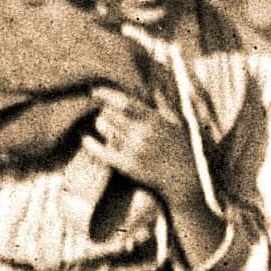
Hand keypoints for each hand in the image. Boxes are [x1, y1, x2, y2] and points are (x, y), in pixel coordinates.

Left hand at [88, 82, 217, 249]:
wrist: (185, 180)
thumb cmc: (183, 151)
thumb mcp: (179, 124)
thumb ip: (164, 106)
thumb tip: (156, 90)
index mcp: (155, 119)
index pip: (124, 101)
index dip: (106, 94)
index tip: (94, 91)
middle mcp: (143, 132)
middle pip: (110, 114)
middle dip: (105, 112)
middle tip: (105, 114)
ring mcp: (134, 149)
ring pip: (105, 129)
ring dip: (102, 125)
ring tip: (104, 126)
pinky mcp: (128, 165)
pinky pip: (102, 152)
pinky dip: (91, 144)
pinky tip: (85, 139)